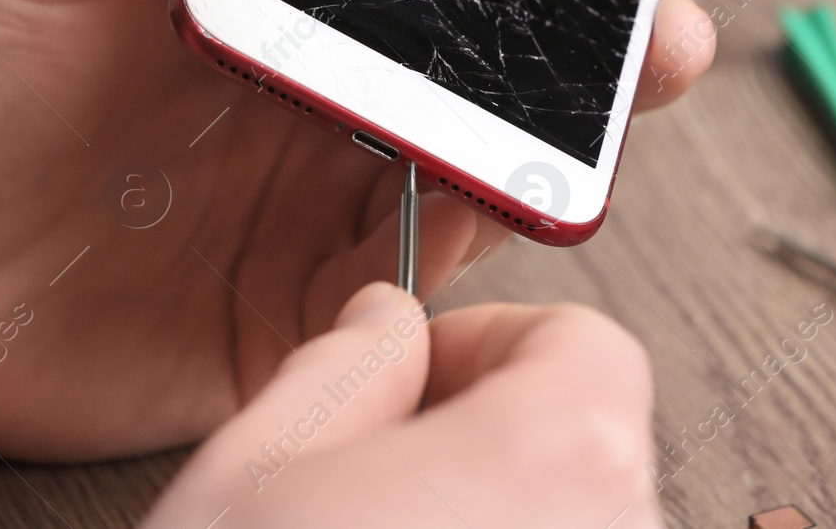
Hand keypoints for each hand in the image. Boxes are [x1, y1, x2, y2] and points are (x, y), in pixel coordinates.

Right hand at [140, 281, 662, 528]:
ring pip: (565, 522)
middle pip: (580, 441)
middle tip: (378, 464)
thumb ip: (344, 366)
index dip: (484, 342)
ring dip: (485, 513)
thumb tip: (386, 326)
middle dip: (481, 435)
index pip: (579, 340)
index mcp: (556, 455)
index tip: (414, 370)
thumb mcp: (256, 467)